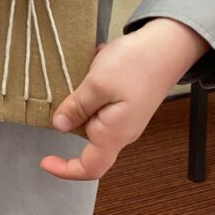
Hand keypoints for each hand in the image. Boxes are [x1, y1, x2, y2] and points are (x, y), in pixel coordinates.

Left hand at [40, 18, 208, 180]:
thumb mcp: (97, 84)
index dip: (65, 170)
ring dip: (81, 100)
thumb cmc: (139, 63)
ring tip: (84, 74)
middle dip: (71, 119)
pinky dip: (92, 89)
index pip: (90, 167)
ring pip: (92, 120)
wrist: (169, 45)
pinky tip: (95, 68)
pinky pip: (101, 105)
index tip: (45, 161)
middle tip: (64, 92)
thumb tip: (59, 126)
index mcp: (115, 133)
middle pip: (88, 142)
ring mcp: (126, 118)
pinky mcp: (127, 105)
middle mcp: (122, 131)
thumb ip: (76, 107)